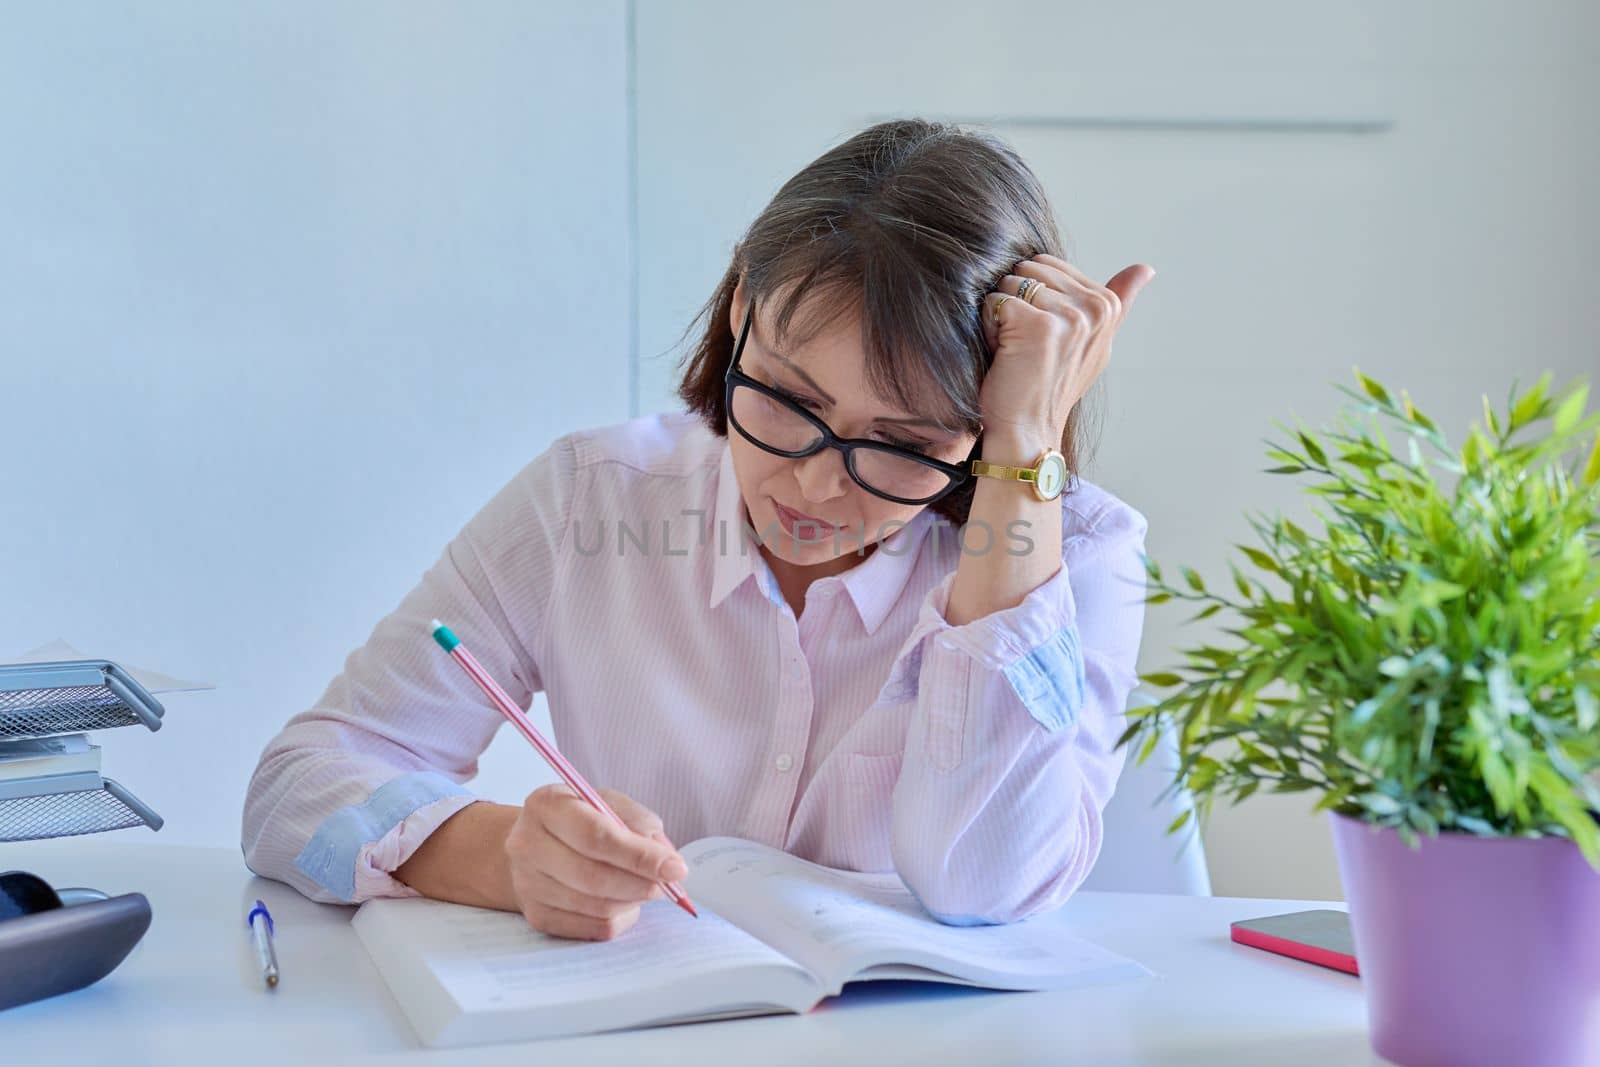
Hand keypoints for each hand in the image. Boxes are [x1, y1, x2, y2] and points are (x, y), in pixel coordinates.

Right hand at [504, 783, 687, 940]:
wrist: (535, 845)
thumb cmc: (579, 820)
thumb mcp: (607, 803)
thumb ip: (638, 822)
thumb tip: (665, 857)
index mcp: (546, 806)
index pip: (596, 836)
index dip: (640, 856)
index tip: (676, 868)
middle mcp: (527, 845)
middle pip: (593, 876)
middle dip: (641, 883)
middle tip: (668, 883)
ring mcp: (527, 884)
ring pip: (596, 906)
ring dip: (633, 900)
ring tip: (646, 886)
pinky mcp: (537, 915)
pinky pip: (592, 928)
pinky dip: (620, 917)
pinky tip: (624, 900)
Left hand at [978, 254, 1154, 452]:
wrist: (1029, 429)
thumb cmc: (1052, 386)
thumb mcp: (1095, 341)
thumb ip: (1117, 301)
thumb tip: (1147, 267)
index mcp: (1107, 306)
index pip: (1048, 264)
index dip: (1033, 297)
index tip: (1043, 335)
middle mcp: (1094, 308)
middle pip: (1028, 269)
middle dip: (1016, 301)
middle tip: (1026, 342)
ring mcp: (1069, 317)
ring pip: (1009, 283)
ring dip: (1001, 314)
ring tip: (1016, 348)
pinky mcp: (1038, 325)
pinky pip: (995, 300)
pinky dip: (988, 326)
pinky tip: (1004, 353)